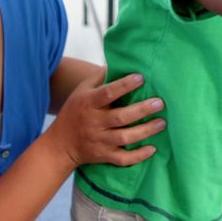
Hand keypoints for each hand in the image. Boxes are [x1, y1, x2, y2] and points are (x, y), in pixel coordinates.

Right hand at [45, 68, 165, 167]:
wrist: (60, 145)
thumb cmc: (75, 111)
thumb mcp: (82, 91)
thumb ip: (99, 78)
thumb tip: (119, 63)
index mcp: (88, 103)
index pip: (107, 93)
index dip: (124, 85)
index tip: (141, 77)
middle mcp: (94, 122)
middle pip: (120, 117)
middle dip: (142, 110)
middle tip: (159, 103)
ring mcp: (99, 141)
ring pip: (125, 138)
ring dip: (145, 131)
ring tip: (162, 122)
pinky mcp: (104, 156)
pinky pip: (123, 159)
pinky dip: (138, 156)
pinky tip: (152, 148)